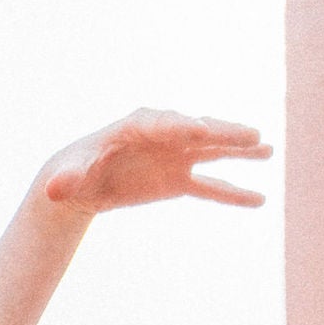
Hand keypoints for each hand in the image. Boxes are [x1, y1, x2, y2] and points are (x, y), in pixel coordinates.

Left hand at [42, 110, 268, 215]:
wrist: (81, 181)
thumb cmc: (73, 170)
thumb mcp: (67, 174)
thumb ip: (66, 177)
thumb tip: (54, 189)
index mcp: (137, 126)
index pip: (164, 123)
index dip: (181, 127)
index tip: (200, 132)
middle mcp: (164, 135)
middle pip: (198, 130)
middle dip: (223, 132)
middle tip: (250, 135)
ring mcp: (175, 156)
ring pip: (213, 152)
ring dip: (239, 152)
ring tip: (269, 151)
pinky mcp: (178, 180)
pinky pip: (210, 187)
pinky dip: (233, 194)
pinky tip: (259, 201)